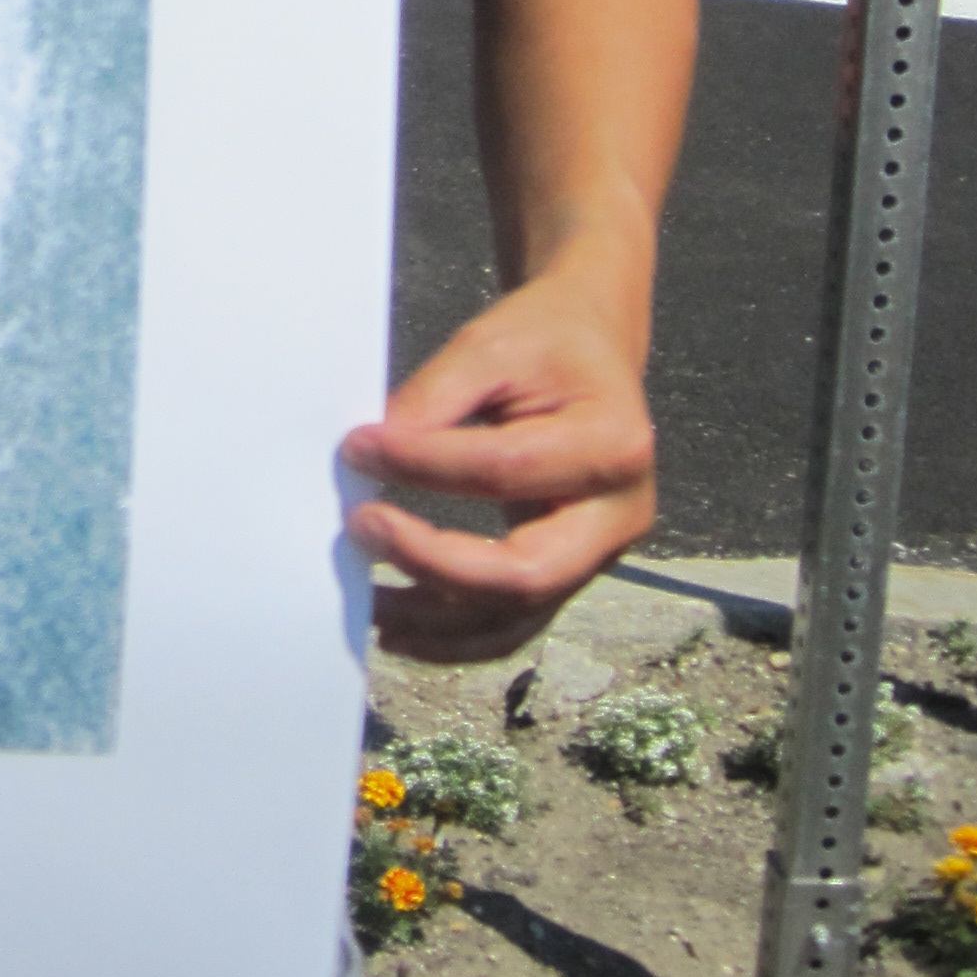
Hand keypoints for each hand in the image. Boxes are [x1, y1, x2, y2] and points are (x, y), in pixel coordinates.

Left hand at [339, 254, 655, 663]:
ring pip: (516, 614)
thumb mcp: (491, 346)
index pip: (505, 470)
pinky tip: (398, 624)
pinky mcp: (570, 572)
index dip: (424, 465)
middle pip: (526, 571)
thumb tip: (367, 458)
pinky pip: (513, 621)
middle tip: (361, 527)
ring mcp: (599, 555)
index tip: (357, 448)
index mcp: (612, 444)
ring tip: (365, 601)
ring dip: (435, 619)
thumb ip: (433, 399)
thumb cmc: (544, 342)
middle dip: (435, 562)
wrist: (592, 350)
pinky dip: (454, 634)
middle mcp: (619, 515)